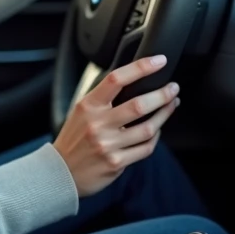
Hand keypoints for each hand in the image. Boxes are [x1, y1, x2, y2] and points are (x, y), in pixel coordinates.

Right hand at [52, 56, 179, 197]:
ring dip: (164, 115)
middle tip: (173, 88)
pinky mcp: (116, 163)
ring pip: (148, 128)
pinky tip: (157, 130)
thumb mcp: (81, 111)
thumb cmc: (74, 138)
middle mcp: (98, 124)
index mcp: (88, 105)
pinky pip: (145, 148)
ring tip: (171, 105)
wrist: (60, 172)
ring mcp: (108, 144)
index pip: (117, 79)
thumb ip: (103, 98)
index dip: (141, 68)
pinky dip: (155, 137)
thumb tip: (134, 81)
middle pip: (138, 105)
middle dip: (162, 94)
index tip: (159, 61)